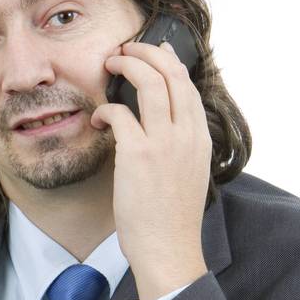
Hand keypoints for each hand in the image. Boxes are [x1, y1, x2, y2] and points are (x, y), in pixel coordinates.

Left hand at [90, 40, 211, 299]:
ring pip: (150, 82)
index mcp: (201, 138)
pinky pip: (120, 114)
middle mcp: (188, 134)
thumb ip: (180, 147)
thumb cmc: (171, 219)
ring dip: (127, 65)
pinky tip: (98, 119)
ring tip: (110, 63)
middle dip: (145, 52)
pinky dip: (106, 110)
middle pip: (172, 73)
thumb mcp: (187, 174)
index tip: (153, 51)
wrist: (169, 249)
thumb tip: (165, 129)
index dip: (169, 61)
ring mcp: (165, 143)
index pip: (188, 84)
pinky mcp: (139, 155)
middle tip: (124, 50)